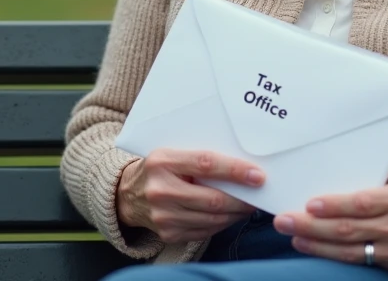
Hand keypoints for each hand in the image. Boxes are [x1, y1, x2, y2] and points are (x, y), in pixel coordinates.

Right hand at [115, 148, 264, 243]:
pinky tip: (231, 215)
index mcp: (162, 161)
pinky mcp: (168, 234)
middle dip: (242, 198)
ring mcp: (163, 216)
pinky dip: (222, 223)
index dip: (234, 170)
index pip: (205, 164)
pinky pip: (205, 231)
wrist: (128, 195)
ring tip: (249, 204)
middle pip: (212, 198)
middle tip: (259, 193)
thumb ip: (199, 157)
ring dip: (236, 213)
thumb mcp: (172, 153)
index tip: (257, 175)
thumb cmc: (159, 168)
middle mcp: (160, 190)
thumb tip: (241, 165)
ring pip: (212, 218)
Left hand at [273, 183, 387, 273]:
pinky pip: (360, 261)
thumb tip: (327, 193)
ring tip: (293, 236)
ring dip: (317, 244)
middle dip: (312, 226)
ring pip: (350, 250)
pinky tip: (315, 248)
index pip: (361, 203)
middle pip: (349, 229)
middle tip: (284, 220)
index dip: (334, 205)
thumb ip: (370, 193)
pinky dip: (334, 255)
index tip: (308, 204)